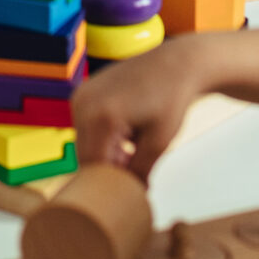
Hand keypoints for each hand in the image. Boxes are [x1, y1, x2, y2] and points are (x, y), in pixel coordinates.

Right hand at [68, 34, 223, 180]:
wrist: (177, 64)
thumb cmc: (172, 99)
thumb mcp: (160, 142)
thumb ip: (139, 172)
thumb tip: (130, 194)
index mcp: (101, 116)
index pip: (93, 165)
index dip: (110, 182)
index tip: (131, 189)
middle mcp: (84, 103)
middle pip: (84, 155)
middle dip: (107, 168)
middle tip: (135, 174)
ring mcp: (81, 95)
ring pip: (85, 142)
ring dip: (104, 154)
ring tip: (133, 153)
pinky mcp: (83, 92)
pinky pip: (86, 127)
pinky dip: (102, 138)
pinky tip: (126, 138)